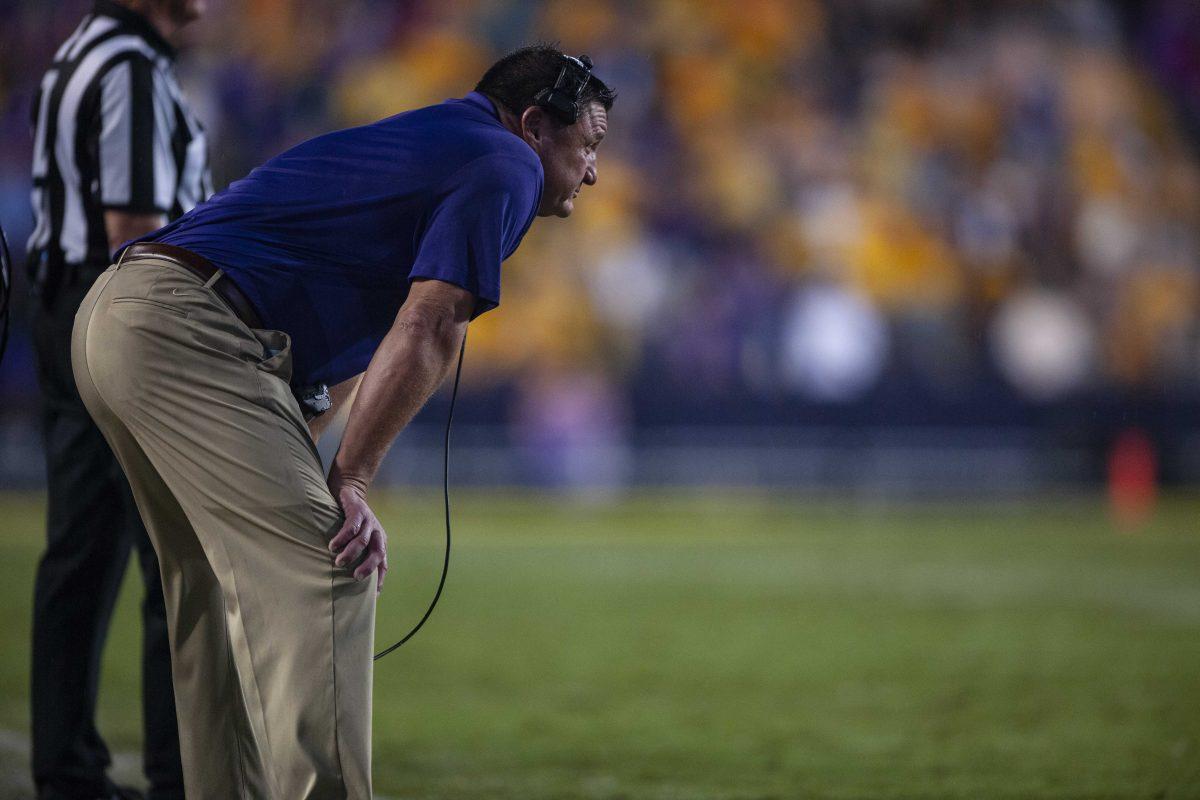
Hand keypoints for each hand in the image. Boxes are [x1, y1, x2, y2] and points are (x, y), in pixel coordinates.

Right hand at [327, 478, 387, 593]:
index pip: (383, 563)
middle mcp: (376, 533)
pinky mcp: (358, 511)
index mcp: (378, 542)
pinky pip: (352, 526)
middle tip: (356, 578)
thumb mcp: (357, 538)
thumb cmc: (350, 521)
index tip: (373, 595)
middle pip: (378, 553)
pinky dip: (343, 537)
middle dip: (368, 567)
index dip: (379, 579)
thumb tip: (346, 581)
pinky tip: (333, 545)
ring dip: (351, 553)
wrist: (349, 491)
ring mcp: (368, 521)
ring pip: (362, 540)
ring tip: (339, 562)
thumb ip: (356, 555)